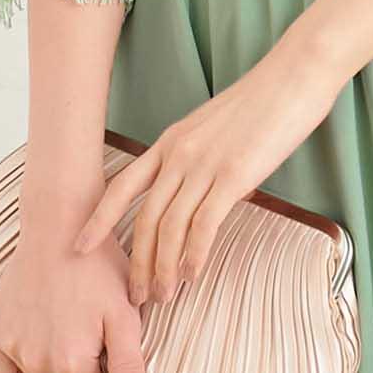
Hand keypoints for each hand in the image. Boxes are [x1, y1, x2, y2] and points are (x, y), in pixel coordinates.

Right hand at [0, 220, 144, 372]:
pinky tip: (40, 340)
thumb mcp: (125, 313)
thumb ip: (128, 364)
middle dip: (77, 367)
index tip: (100, 353)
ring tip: (67, 328)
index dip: (99, 369)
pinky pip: (5, 369)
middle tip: (86, 335)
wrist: (58, 224)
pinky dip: (20, 365)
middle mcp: (37, 362)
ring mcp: (13, 349)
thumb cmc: (94, 264)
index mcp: (72, 364)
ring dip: (51, 364)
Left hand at [71, 32, 344, 306]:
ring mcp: (205, 163)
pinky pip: (204, 224)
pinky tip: (193, 274)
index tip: (80, 246)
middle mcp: (180, 153)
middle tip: (137, 297)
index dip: (98, 218)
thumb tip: (197, 192)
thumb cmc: (261, 101)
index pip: (122, 185)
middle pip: (145, 218)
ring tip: (164, 295)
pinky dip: (195, 255)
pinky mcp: (234, 174)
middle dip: (137, 263)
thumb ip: (197, 158)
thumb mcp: (214, 127)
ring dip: (164, 268)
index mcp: (171, 140)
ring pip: (170, 227)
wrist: (293, 75)